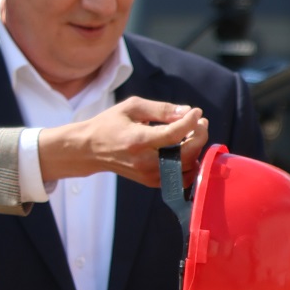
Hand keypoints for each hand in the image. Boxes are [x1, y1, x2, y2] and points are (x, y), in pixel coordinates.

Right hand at [37, 98, 207, 187]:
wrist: (90, 150)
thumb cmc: (110, 124)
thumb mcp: (132, 107)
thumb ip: (161, 109)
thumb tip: (187, 112)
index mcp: (138, 141)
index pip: (174, 135)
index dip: (191, 122)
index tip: (197, 112)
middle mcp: (145, 161)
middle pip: (186, 154)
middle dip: (199, 136)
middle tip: (200, 122)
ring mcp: (149, 175)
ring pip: (187, 167)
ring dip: (195, 149)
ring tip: (192, 134)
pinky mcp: (151, 182)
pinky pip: (181, 177)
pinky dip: (189, 163)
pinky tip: (184, 148)